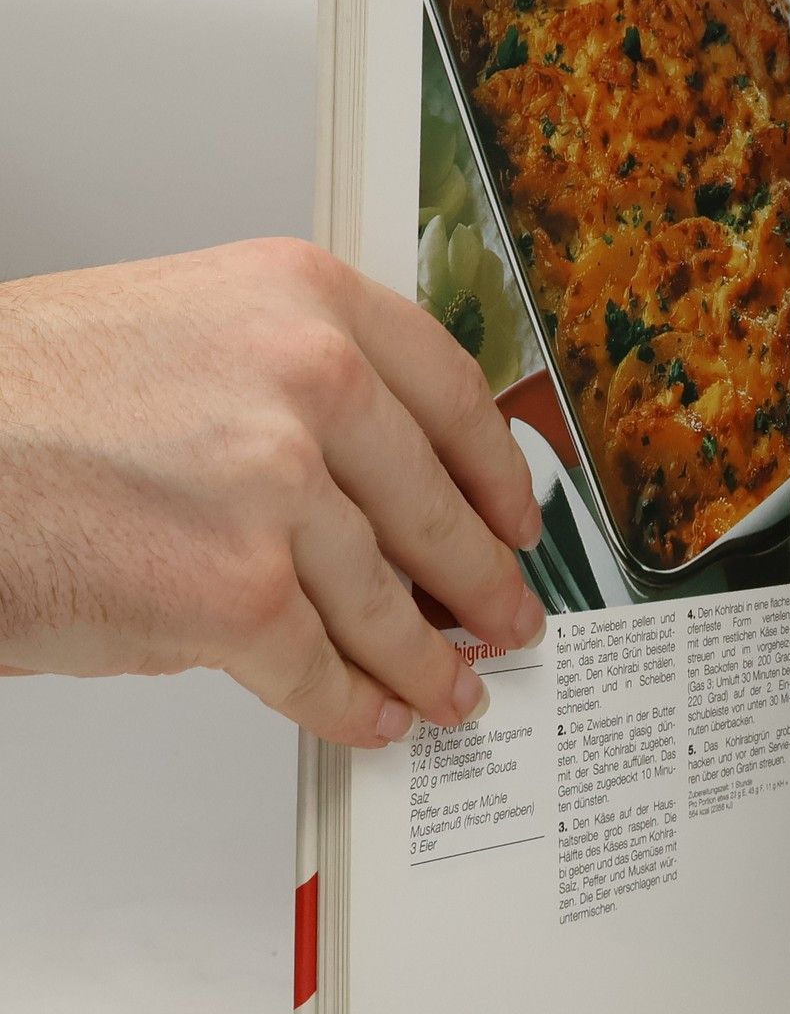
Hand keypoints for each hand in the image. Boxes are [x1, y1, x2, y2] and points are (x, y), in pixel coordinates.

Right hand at [0, 239, 544, 745]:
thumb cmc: (22, 396)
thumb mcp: (188, 329)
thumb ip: (294, 386)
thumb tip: (382, 487)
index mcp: (305, 298)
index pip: (453, 394)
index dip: (498, 473)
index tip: (517, 517)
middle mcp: (310, 378)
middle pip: (436, 507)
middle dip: (481, 583)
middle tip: (506, 616)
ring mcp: (278, 487)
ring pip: (387, 602)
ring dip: (426, 661)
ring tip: (448, 686)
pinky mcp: (233, 593)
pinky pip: (320, 668)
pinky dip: (350, 706)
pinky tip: (367, 715)